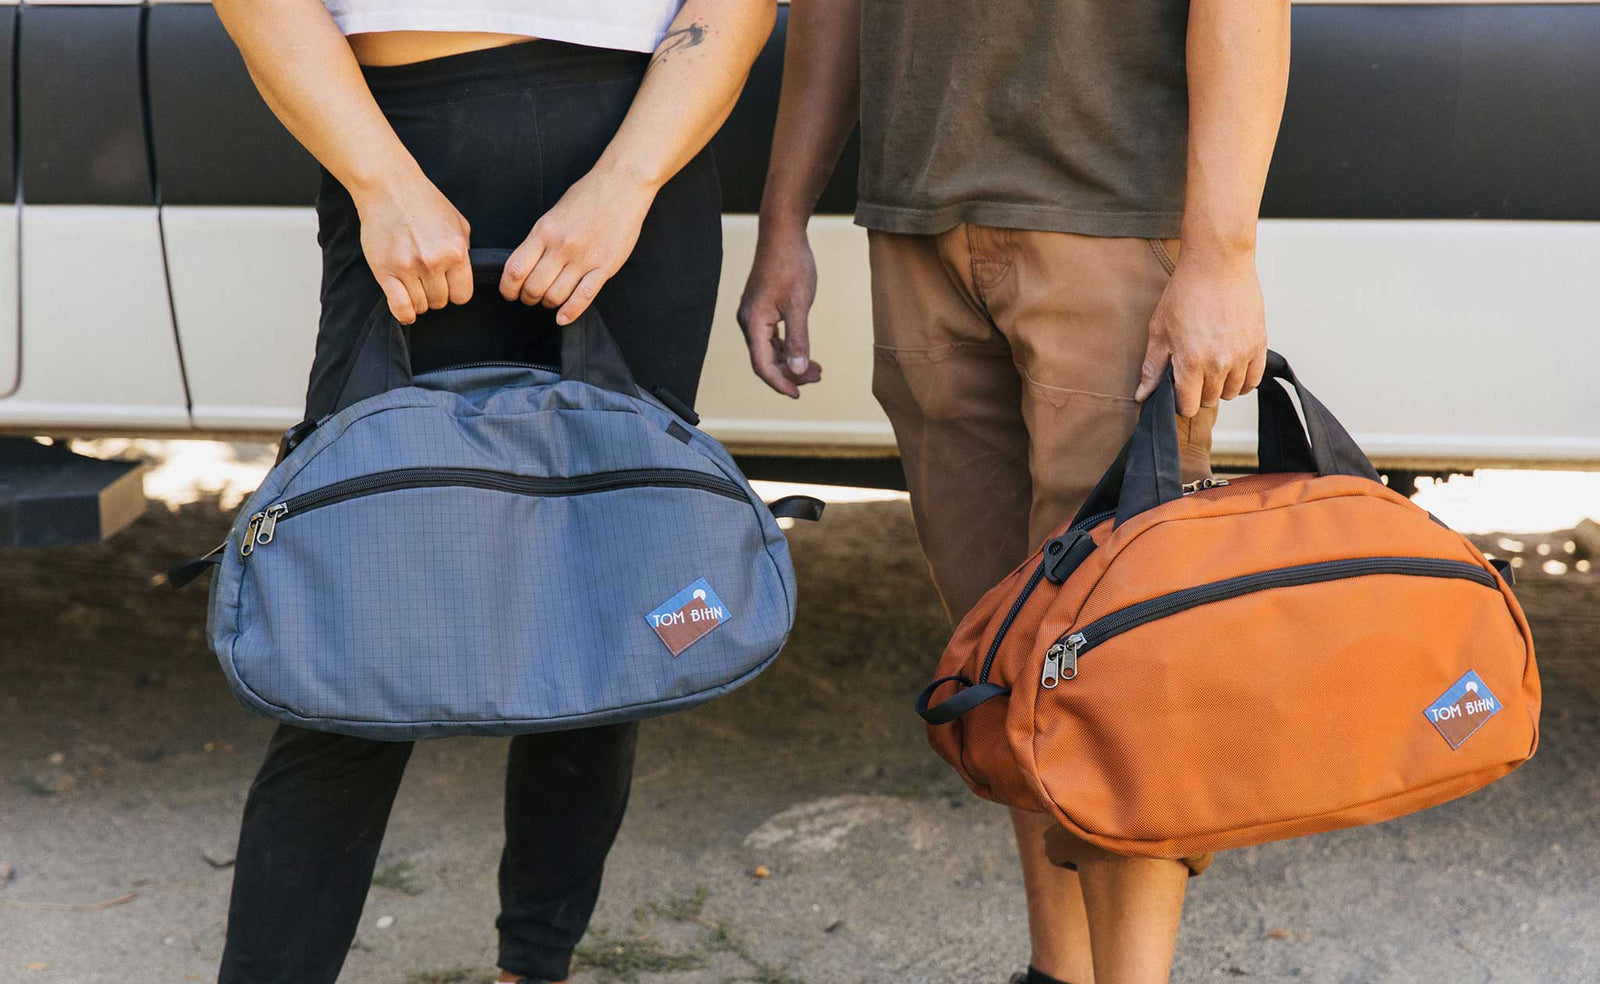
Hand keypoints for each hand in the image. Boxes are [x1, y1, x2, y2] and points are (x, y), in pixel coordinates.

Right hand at [352, 168, 472, 324]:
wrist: (388, 186)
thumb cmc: (425, 202)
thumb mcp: (458, 223)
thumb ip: (466, 251)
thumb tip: (466, 275)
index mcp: (456, 251)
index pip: (463, 295)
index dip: (456, 292)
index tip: (449, 284)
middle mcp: (433, 262)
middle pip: (441, 302)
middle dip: (437, 294)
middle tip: (428, 280)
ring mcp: (408, 267)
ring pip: (421, 306)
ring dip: (420, 300)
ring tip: (415, 284)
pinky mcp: (385, 270)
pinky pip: (399, 307)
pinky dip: (405, 313)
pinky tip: (407, 308)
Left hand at [499, 166, 656, 324]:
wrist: (621, 186)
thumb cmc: (588, 196)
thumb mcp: (553, 214)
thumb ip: (540, 240)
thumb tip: (526, 265)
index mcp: (544, 231)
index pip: (515, 269)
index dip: (508, 288)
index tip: (509, 293)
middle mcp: (561, 246)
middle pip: (533, 287)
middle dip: (528, 298)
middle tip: (530, 298)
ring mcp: (584, 258)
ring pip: (555, 296)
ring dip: (548, 304)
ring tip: (549, 300)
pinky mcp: (604, 267)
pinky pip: (583, 297)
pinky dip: (570, 312)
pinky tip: (563, 317)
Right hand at [737, 226, 824, 397]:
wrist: (783, 234)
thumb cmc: (791, 265)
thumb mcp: (799, 304)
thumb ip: (798, 339)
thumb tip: (797, 370)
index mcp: (754, 322)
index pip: (762, 365)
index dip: (779, 383)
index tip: (798, 394)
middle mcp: (749, 321)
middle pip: (766, 360)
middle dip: (790, 374)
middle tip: (818, 377)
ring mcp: (755, 315)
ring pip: (770, 350)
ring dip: (791, 362)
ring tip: (818, 369)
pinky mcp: (763, 309)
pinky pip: (772, 338)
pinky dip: (788, 348)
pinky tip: (805, 353)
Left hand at [1136, 246, 1267, 416]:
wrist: (1217, 263)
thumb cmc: (1185, 292)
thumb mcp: (1159, 330)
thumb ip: (1152, 368)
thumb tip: (1143, 396)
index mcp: (1191, 362)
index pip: (1188, 407)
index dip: (1180, 402)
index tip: (1177, 389)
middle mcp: (1219, 364)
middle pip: (1209, 400)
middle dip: (1198, 392)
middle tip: (1192, 370)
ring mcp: (1242, 355)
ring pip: (1233, 392)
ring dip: (1221, 386)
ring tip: (1211, 364)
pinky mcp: (1259, 345)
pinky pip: (1254, 379)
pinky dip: (1243, 379)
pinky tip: (1231, 366)